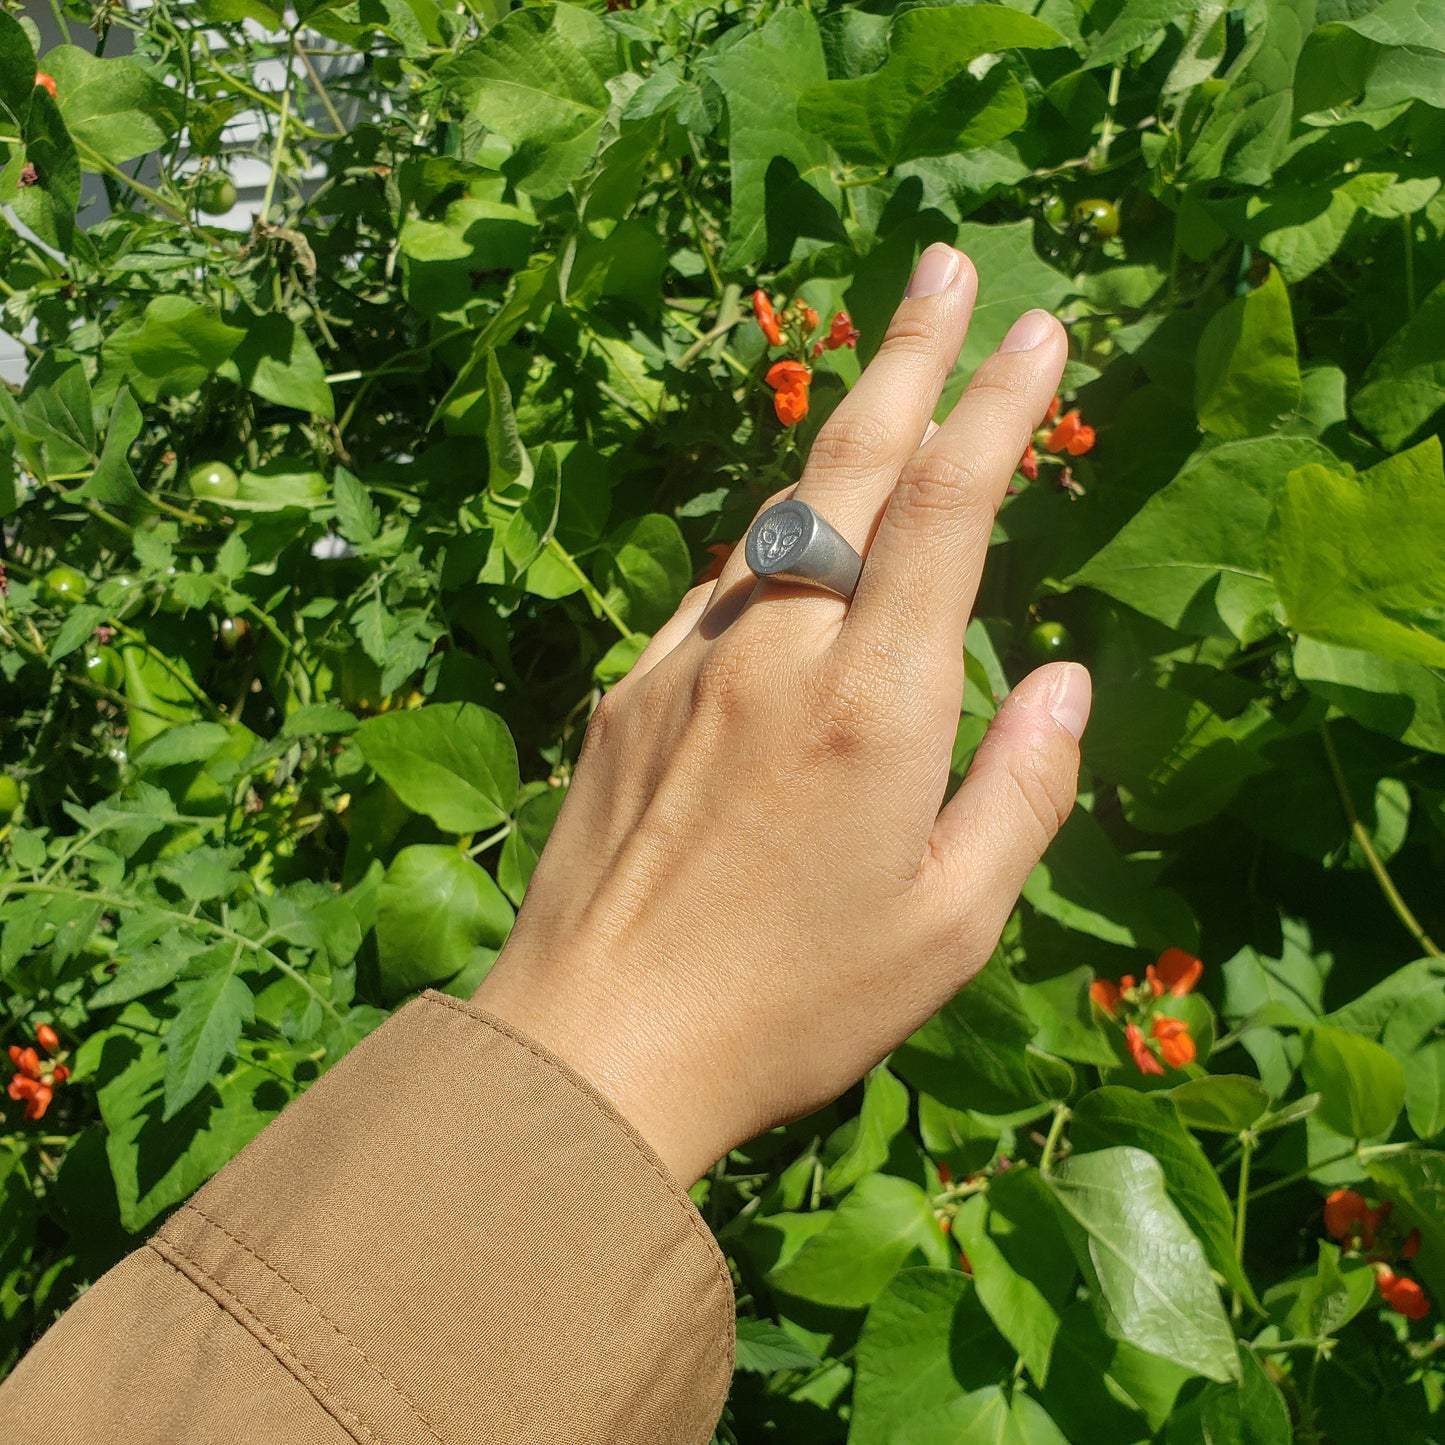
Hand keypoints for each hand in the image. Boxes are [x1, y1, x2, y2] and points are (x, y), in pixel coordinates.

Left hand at [473, 244, 1090, 1186]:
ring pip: (775, 518)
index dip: (994, 406)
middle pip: (850, 467)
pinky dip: (770, 545)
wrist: (594, 1045)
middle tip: (942, 266)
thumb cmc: (791, 1003)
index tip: (1032, 330)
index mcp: (874, 707)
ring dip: (836, 438)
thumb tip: (1068, 680)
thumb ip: (1025, 790)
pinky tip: (792, 550)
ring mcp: (687, 663)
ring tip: (882, 384)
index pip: (946, 511)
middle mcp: (777, 656)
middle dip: (907, 355)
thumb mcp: (950, 925)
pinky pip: (717, 591)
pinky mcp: (628, 692)